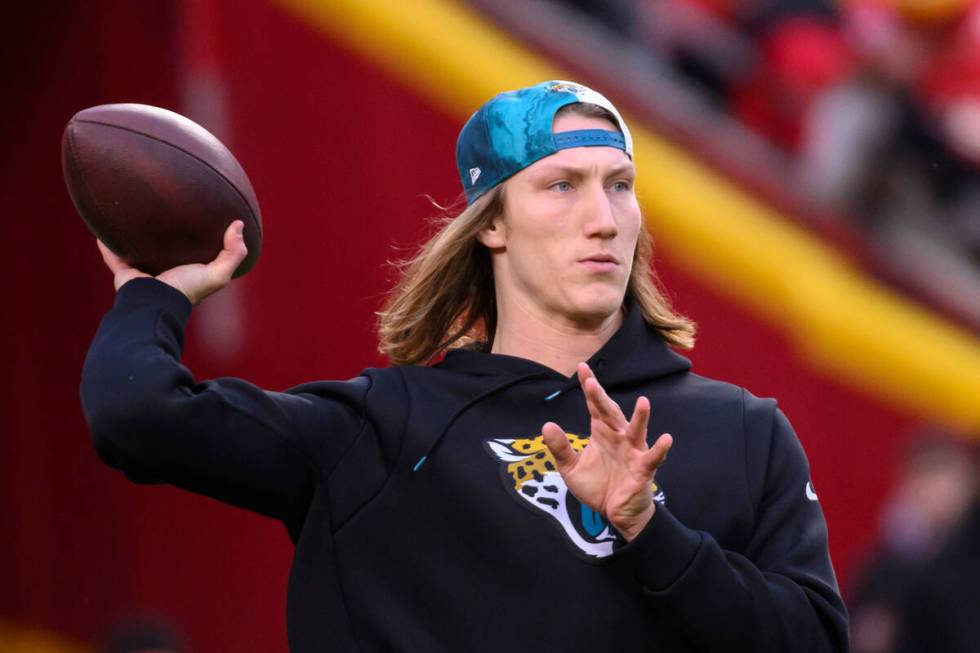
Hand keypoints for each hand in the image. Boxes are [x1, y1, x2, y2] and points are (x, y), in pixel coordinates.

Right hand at [97, 220, 247, 304]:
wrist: (156, 303)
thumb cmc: (187, 290)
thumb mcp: (218, 274)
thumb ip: (233, 253)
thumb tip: (238, 224)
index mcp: (187, 270)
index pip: (193, 252)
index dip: (197, 237)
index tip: (199, 215)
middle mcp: (165, 271)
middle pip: (162, 249)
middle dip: (162, 233)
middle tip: (162, 208)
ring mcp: (144, 272)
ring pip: (136, 250)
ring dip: (132, 237)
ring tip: (129, 214)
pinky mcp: (125, 273)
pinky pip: (113, 256)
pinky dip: (106, 245)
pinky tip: (101, 228)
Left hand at [542, 362, 671, 540]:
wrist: (615, 513)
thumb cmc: (597, 486)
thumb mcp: (571, 468)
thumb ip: (560, 448)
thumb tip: (546, 425)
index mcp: (602, 432)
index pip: (594, 405)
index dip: (589, 387)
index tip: (582, 368)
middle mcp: (619, 436)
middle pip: (610, 413)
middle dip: (601, 398)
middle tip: (591, 382)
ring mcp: (633, 451)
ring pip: (637, 430)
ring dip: (640, 418)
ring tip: (643, 402)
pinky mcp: (643, 469)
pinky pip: (652, 458)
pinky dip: (660, 449)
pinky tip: (666, 439)